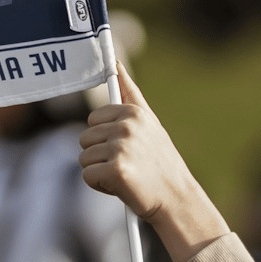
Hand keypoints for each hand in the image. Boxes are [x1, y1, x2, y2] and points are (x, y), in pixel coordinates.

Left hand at [79, 66, 231, 261]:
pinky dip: (100, 186)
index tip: (125, 148)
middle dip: (100, 155)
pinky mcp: (115, 170)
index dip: (105, 138)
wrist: (177, 199)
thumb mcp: (149, 123)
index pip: (94, 119)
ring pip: (84, 158)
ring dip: (99, 171)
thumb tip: (115, 62)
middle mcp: (126, 126)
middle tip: (127, 165)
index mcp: (133, 112)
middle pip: (85, 138)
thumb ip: (130, 94)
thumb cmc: (161, 163)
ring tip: (125, 175)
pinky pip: (88, 175)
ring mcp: (120, 147)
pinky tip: (121, 187)